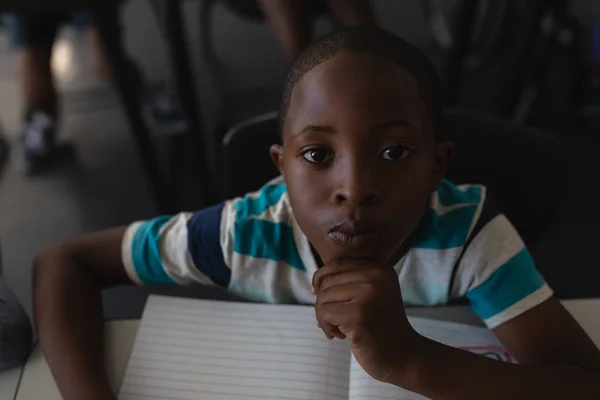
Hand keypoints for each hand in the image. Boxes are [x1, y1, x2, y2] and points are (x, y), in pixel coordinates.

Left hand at [312, 258, 421, 382]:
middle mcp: (376, 277)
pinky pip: (324, 313)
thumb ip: (348, 283)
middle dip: (324, 304)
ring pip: (323, 297)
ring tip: (339, 330)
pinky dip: (326, 326)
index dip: (322, 281)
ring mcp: (368, 295)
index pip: (337, 265)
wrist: (403, 357)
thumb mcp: (370, 296)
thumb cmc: (380, 327)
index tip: (324, 301)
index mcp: (380, 269)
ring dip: (324, 317)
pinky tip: (340, 336)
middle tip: (335, 323)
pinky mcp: (358, 315)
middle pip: (328, 282)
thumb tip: (315, 284)